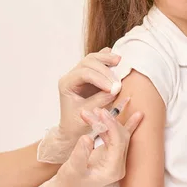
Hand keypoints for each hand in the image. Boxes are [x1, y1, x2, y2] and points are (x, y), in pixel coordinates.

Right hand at [20, 106, 142, 186]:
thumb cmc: (68, 183)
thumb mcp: (72, 169)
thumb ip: (80, 154)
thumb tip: (87, 137)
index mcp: (113, 169)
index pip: (118, 143)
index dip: (111, 126)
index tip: (101, 114)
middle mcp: (119, 164)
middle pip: (121, 137)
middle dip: (110, 122)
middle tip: (98, 110)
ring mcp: (117, 159)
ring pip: (119, 135)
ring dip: (108, 122)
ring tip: (97, 110)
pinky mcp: (112, 153)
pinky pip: (118, 137)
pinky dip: (118, 125)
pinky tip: (136, 115)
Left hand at [37, 47, 122, 163]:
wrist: (74, 129)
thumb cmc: (77, 124)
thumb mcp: (88, 114)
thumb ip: (100, 99)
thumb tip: (115, 89)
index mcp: (66, 84)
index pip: (84, 74)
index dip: (100, 78)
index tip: (114, 88)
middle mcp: (72, 76)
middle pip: (89, 62)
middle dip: (105, 70)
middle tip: (118, 82)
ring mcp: (81, 73)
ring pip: (93, 58)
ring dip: (107, 59)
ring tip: (120, 61)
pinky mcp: (91, 74)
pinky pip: (99, 61)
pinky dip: (108, 59)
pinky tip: (117, 60)